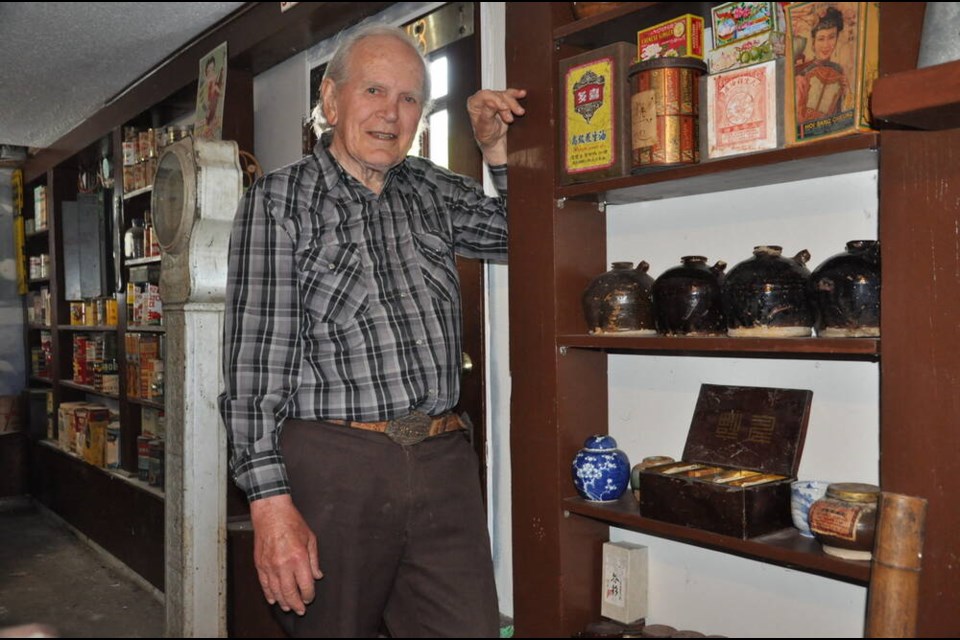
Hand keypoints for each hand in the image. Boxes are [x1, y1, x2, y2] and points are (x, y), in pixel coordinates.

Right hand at [249, 494, 322, 615]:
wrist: (271, 512)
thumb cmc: (292, 522)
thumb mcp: (310, 539)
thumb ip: (314, 560)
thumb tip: (318, 576)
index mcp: (299, 558)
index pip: (305, 585)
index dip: (309, 595)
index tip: (310, 597)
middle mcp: (283, 564)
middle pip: (290, 593)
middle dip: (296, 604)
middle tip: (300, 610)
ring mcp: (270, 565)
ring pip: (276, 591)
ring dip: (283, 602)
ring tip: (288, 607)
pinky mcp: (259, 564)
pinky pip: (264, 584)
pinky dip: (269, 594)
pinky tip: (274, 599)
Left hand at [467, 88, 526, 165]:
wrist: (493, 140)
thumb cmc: (486, 135)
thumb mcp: (485, 128)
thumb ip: (486, 115)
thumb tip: (490, 103)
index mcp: (473, 103)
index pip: (485, 95)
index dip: (496, 100)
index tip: (505, 108)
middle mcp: (481, 99)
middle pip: (497, 95)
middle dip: (507, 105)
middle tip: (510, 118)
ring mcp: (492, 98)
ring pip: (505, 95)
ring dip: (514, 104)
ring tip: (519, 113)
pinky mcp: (501, 100)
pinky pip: (509, 94)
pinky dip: (516, 94)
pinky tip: (522, 94)